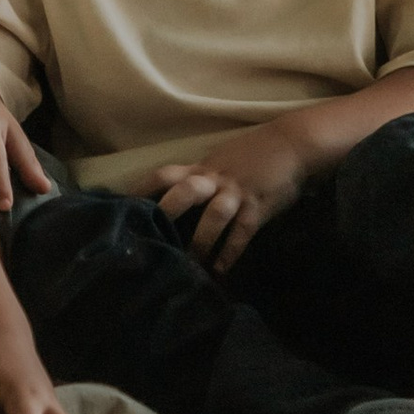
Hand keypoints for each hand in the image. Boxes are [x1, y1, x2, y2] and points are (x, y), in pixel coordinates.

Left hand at [133, 125, 313, 273]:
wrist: (293, 143)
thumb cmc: (254, 154)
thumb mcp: (221, 160)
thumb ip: (201, 176)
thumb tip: (175, 197)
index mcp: (202, 168)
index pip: (164, 174)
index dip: (142, 188)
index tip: (120, 206)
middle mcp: (215, 178)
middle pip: (184, 191)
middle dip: (166, 211)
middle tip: (148, 236)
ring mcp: (237, 192)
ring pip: (214, 215)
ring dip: (201, 241)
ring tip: (189, 265)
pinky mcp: (258, 206)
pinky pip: (242, 232)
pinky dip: (231, 252)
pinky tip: (221, 270)